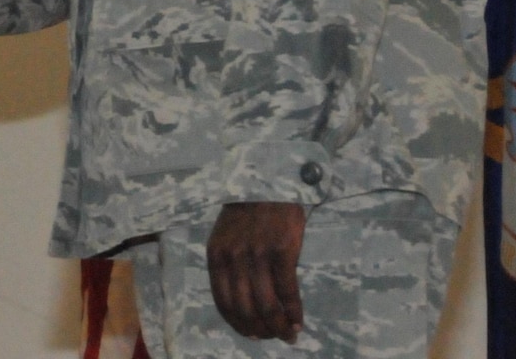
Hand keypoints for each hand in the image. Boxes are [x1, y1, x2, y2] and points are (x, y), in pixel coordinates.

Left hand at [207, 201, 305, 341]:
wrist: (269, 178)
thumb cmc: (249, 209)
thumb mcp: (226, 235)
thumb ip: (229, 264)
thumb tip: (241, 302)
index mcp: (216, 256)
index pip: (223, 302)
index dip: (238, 324)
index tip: (251, 334)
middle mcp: (233, 258)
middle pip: (245, 309)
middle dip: (260, 330)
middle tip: (273, 337)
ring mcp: (257, 255)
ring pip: (266, 305)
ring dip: (278, 326)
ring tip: (288, 334)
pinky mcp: (282, 252)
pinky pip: (288, 292)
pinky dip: (294, 312)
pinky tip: (299, 321)